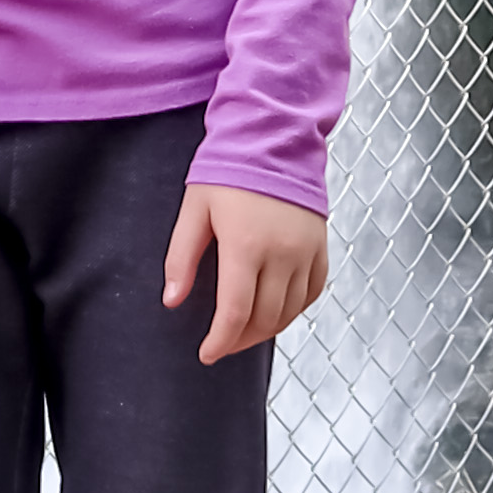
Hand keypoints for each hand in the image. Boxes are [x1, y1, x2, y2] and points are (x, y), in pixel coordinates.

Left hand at [163, 179, 328, 365]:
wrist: (273, 138)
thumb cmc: (228, 172)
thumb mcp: (194, 209)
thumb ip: (181, 257)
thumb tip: (172, 300)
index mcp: (246, 245)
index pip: (235, 312)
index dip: (220, 341)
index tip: (207, 353)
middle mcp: (282, 253)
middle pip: (264, 318)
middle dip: (239, 339)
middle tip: (221, 343)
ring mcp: (306, 251)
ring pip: (290, 311)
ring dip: (266, 329)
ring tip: (244, 331)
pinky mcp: (321, 246)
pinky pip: (312, 292)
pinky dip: (294, 310)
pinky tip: (276, 311)